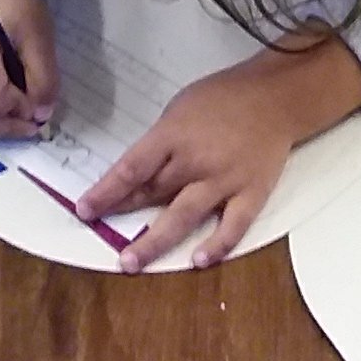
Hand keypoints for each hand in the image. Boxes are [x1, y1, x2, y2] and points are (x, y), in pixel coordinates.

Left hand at [81, 37, 360, 271]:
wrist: (276, 97)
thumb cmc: (225, 98)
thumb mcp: (180, 108)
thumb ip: (160, 142)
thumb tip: (137, 174)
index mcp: (173, 136)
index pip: (131, 169)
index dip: (105, 192)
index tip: (84, 209)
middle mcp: (195, 161)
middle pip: (151, 193)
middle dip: (121, 214)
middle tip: (98, 234)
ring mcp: (225, 180)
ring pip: (183, 216)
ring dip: (154, 241)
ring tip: (131, 263)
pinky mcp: (251, 193)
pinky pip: (233, 225)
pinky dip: (218, 244)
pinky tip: (199, 261)